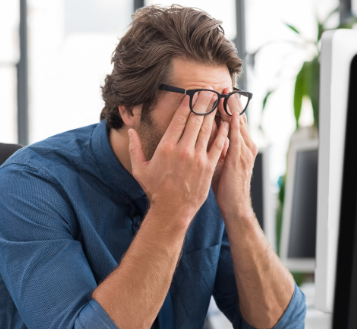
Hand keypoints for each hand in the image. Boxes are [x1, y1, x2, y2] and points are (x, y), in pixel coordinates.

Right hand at [128, 90, 229, 225]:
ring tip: (218, 100)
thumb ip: (134, 148)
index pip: (179, 119)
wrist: (172, 210)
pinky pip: (218, 145)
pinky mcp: (208, 167)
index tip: (192, 94)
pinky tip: (226, 123)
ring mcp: (197, 158)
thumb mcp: (140, 169)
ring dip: (214, 113)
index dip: (187, 104)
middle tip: (209, 90)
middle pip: (196, 120)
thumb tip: (131, 131)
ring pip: (208, 129)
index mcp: (166, 147)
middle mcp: (183, 149)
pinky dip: (223, 133)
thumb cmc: (155, 190)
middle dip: (203, 103)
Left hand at [212, 88, 257, 219]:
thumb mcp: (221, 162)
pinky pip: (235, 137)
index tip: (219, 92)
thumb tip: (206, 134)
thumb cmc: (226, 186)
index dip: (227, 106)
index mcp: (241, 145)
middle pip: (237, 118)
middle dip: (230, 101)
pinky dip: (232, 124)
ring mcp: (244, 151)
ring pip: (237, 124)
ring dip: (231, 108)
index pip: (234, 120)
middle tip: (222, 85)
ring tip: (225, 92)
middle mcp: (245, 145)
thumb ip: (217, 147)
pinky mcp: (239, 159)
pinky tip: (228, 113)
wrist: (235, 206)